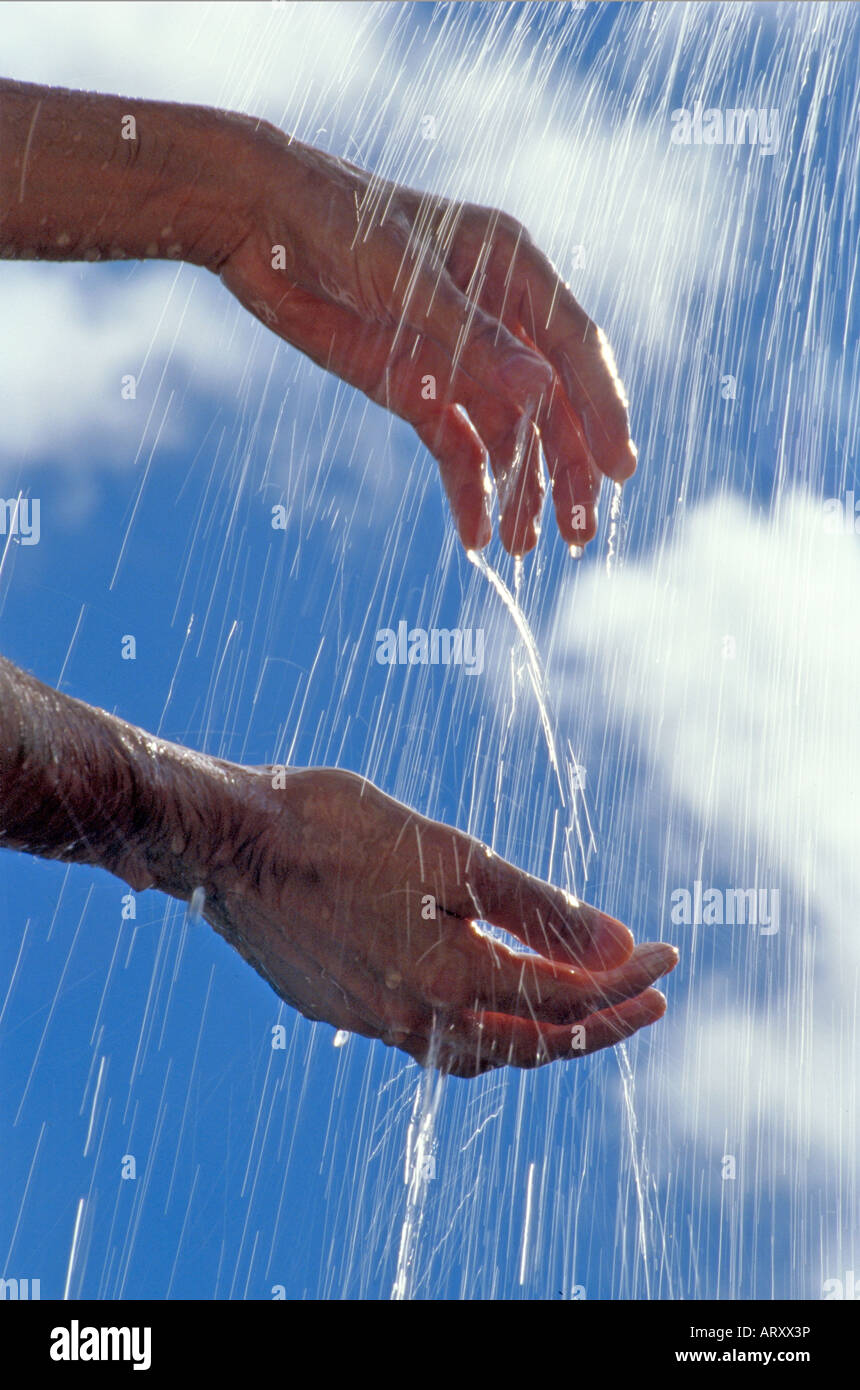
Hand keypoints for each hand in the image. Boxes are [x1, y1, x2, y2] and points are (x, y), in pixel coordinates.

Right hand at [149, 762, 676, 1077]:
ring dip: (535, 1029)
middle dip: (599, 1019)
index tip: (668, 955)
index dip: (624, 978)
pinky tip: (474, 991)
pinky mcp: (336, 1007)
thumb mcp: (453, 855)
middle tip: (650, 995)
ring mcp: (370, 1020)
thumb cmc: (338, 829)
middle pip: (530, 1040)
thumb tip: (618, 943)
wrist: (225, 840)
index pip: (566, 997)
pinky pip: (425, 1035)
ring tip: (576, 1004)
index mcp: (450, 980)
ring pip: (477, 1047)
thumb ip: (536, 906)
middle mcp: (414, 1019)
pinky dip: (473, 1020)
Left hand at [217, 127, 636, 555]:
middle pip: (551, 405)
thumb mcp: (408, 280)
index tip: (621, 469)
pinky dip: (467, 491)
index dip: (603, 410)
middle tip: (580, 533)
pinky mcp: (416, 389)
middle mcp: (498, 319)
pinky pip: (455, 448)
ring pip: (507, 436)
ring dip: (520, 491)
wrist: (258, 223)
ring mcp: (458, 359)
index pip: (577, 350)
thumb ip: (474, 339)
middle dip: (568, 470)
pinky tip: (476, 536)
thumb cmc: (340, 223)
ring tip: (526, 548)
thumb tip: (541, 393)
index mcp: (515, 270)